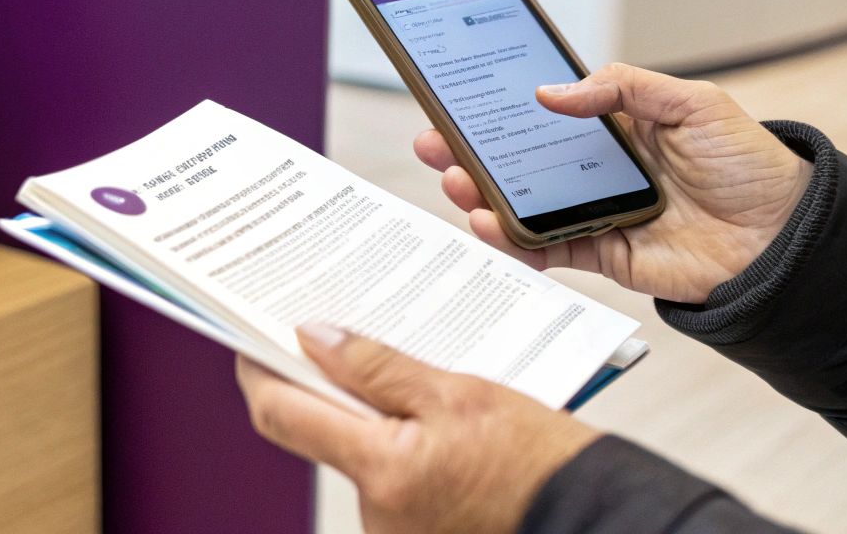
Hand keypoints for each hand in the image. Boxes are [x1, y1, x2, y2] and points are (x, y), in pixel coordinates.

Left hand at [238, 324, 597, 533]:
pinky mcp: (416, 529)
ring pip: (359, 449)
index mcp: (383, 469)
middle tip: (342, 331)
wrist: (595, 516)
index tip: (250, 331)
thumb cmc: (542, 462)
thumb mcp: (461, 394)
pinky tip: (436, 415)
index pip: (281, 413)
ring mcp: (394, 526)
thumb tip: (313, 336)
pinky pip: (390, 472)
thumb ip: (380, 366)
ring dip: (374, 411)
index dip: (257, 367)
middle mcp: (377, 510)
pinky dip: (402, 439)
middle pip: (319, 431)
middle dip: (330, 383)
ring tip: (413, 371)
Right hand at [414, 62, 811, 302]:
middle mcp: (599, 169)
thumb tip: (551, 93)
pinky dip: (514, 241)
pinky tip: (490, 224)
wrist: (786, 237)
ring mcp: (598, 212)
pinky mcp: (605, 254)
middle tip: (434, 142)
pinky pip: (549, 249)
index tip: (456, 96)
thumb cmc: (750, 163)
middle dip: (470, 151)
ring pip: (524, 204)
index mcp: (616, 126)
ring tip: (457, 181)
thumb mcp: (692, 103)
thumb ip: (623, 88)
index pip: (544, 112)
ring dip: (483, 194)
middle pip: (520, 159)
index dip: (500, 106)